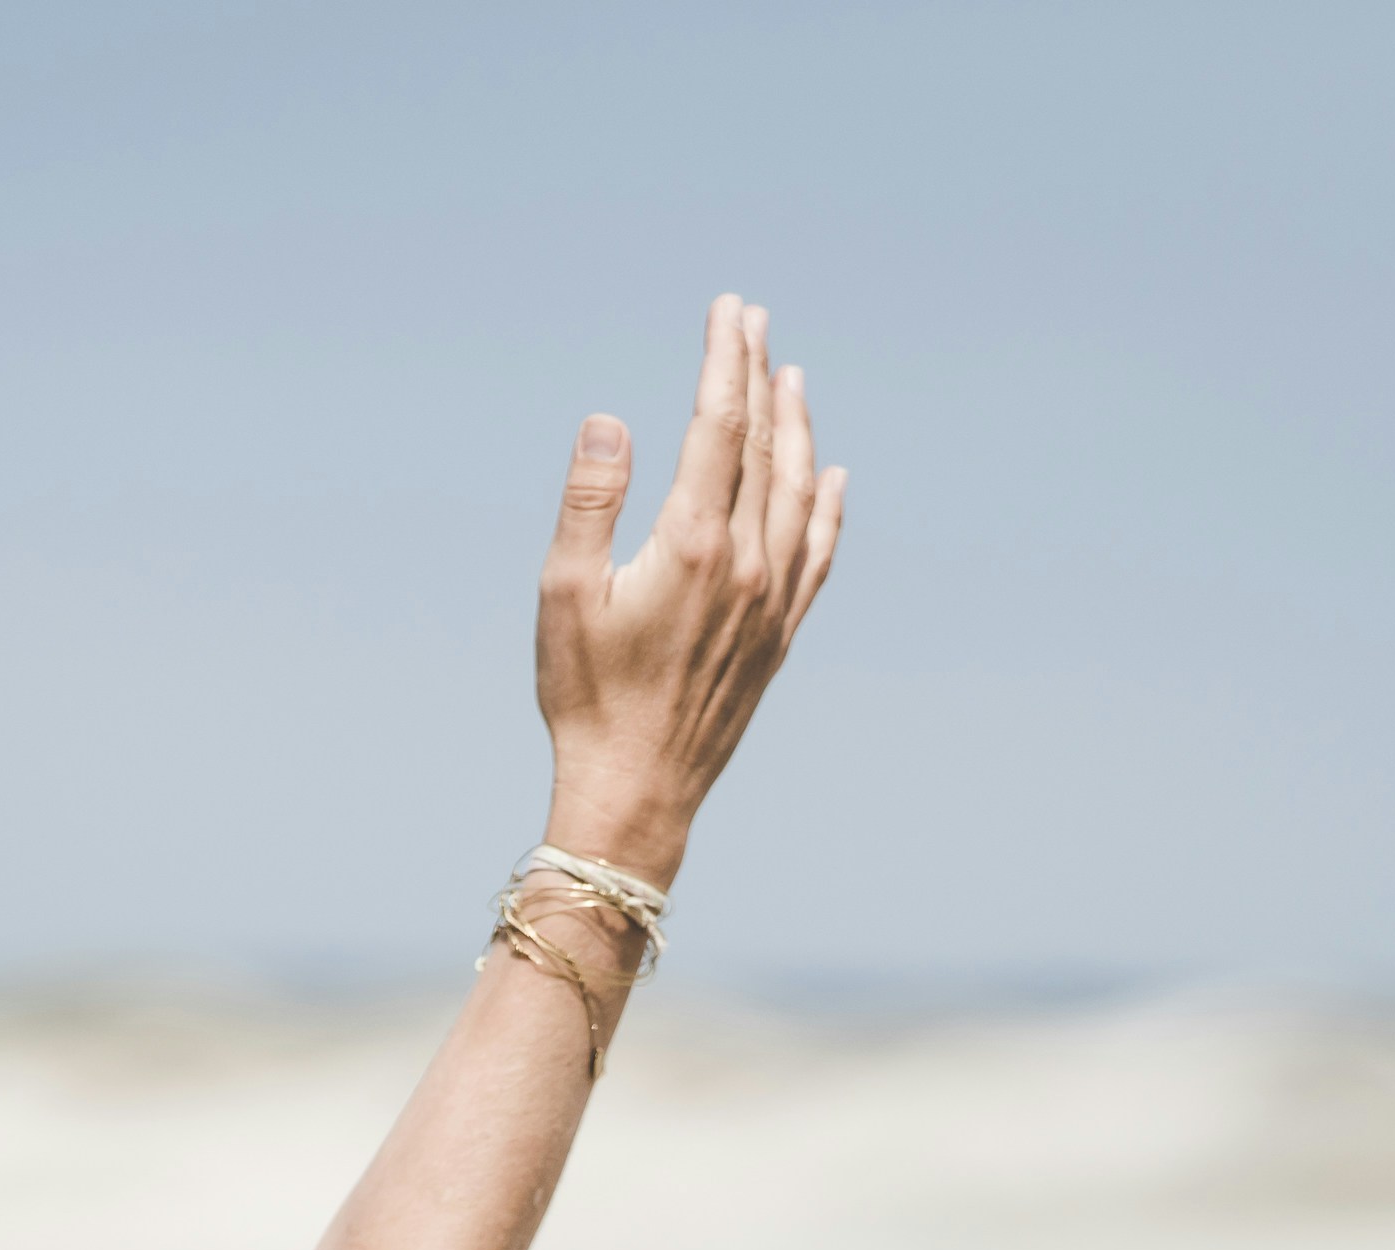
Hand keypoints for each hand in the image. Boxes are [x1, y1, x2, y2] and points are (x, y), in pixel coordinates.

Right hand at [531, 295, 843, 885]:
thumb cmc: (586, 696)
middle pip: (764, 444)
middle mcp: (748, 562)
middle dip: (758, 375)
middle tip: (753, 322)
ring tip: (791, 377)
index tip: (728, 312)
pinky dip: (827, 505)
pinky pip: (819, 551)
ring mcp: (774, 599)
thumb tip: (607, 420)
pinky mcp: (782, 634)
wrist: (637, 792)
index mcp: (694, 543)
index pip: (719, 425)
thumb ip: (588, 502)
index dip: (725, 360)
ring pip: (798, 488)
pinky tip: (831, 478)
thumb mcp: (562, 594)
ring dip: (796, 426)